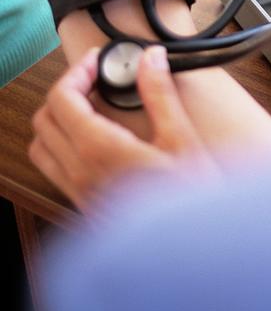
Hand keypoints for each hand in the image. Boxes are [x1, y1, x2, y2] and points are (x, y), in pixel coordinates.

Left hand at [29, 46, 218, 212]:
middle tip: (96, 79)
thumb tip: (150, 58)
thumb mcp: (181, 139)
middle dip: (66, 91)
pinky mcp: (84, 205)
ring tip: (90, 107)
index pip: (61, 98)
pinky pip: (54, 169)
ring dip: (58, 119)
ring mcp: (78, 191)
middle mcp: (79, 171)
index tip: (98, 62)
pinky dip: (62, 145)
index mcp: (98, 149)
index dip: (76, 71)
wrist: (189, 252)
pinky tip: (95, 139)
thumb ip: (160, 94)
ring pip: (42, 146)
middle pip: (45, 118)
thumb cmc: (189, 200)